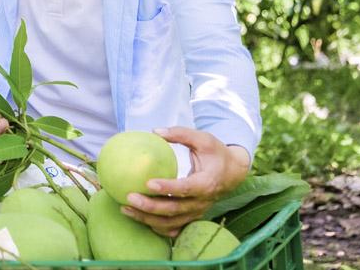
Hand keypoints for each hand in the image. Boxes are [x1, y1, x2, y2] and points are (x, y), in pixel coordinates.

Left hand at [120, 126, 250, 236]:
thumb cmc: (216, 153)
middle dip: (150, 206)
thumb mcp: (203, 139)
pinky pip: (173, 227)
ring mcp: (197, 212)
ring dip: (147, 218)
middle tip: (130, 198)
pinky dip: (157, 227)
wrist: (233, 173)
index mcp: (206, 182)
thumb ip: (180, 134)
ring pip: (171, 222)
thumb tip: (155, 131)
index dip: (167, 188)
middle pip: (174, 209)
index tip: (148, 183)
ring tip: (125, 210)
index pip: (186, 188)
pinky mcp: (192, 217)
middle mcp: (202, 201)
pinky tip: (139, 220)